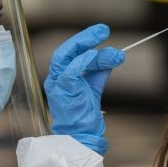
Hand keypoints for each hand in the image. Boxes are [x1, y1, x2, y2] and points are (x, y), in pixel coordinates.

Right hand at [45, 24, 124, 154]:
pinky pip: (71, 71)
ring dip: (86, 46)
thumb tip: (112, 55)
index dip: (85, 40)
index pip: (70, 53)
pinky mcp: (64, 91)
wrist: (81, 136)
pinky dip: (83, 61)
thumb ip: (99, 72)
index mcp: (61, 76)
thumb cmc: (84, 115)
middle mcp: (55, 78)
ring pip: (67, 57)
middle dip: (85, 38)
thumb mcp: (93, 88)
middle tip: (104, 30)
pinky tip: (95, 56)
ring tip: (104, 40)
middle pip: (66, 50)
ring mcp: (57, 84)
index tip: (102, 32)